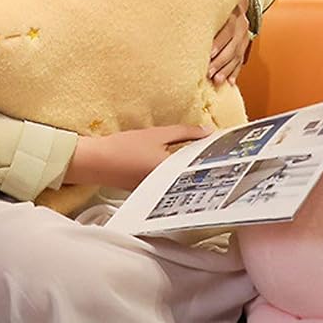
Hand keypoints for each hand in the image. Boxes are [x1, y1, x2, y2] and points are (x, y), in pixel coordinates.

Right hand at [63, 124, 211, 189]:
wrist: (95, 161)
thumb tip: (208, 132)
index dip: (213, 156)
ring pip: (181, 177)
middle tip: (219, 150)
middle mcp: (166, 186)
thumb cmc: (124, 147)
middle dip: (204, 162)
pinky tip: (181, 158)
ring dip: (190, 166)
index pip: (200, 166)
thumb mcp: (158, 134)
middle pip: (192, 174)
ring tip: (204, 152)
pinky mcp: (149, 189)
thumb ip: (185, 133)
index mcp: (170, 172)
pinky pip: (170, 179)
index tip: (227, 149)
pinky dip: (176, 169)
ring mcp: (157, 190)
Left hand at [209, 0, 251, 84]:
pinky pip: (241, 60)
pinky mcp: (245, 45)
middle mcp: (241, 24)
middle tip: (209, 72)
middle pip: (233, 46)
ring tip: (217, 80)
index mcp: (233, 13)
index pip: (228, 29)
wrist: (234, 2)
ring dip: (227, 69)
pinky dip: (235, 72)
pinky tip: (230, 82)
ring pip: (237, 55)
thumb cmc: (214, 5)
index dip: (219, 43)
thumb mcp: (210, 6)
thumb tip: (181, 26)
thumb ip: (202, 15)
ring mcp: (245, 35)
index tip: (208, 54)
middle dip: (220, 61)